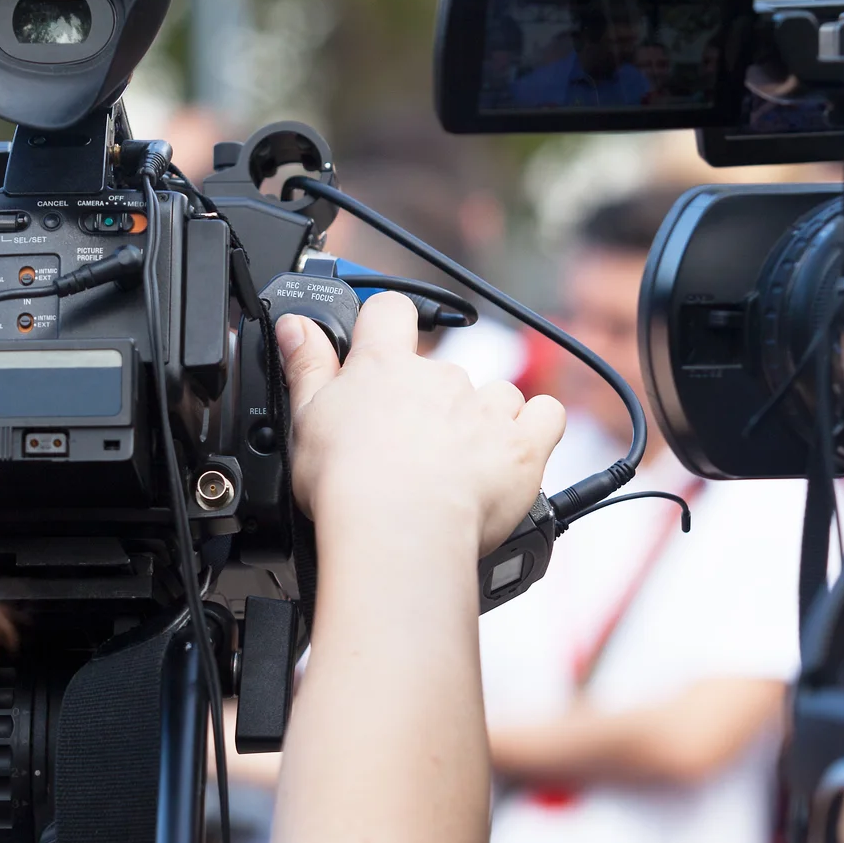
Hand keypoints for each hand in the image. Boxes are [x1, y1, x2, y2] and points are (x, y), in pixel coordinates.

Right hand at [280, 293, 562, 551]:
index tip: (382, 347)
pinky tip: (515, 450)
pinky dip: (537, 428)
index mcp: (385, 366)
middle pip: (445, 368)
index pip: (389, 311)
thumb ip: (307, 366)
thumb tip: (296, 325)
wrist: (397, 531)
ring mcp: (486, 409)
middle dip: (434, 401)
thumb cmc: (347, 484)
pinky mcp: (523, 445)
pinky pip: (547, 415)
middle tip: (412, 446)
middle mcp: (441, 377)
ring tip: (460, 463)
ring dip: (485, 419)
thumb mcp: (305, 419)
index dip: (386, 325)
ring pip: (497, 394)